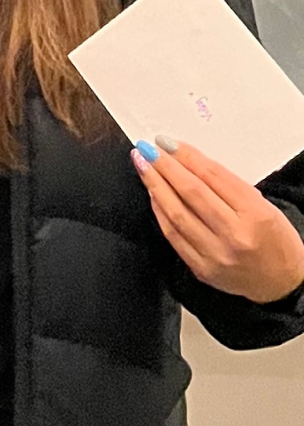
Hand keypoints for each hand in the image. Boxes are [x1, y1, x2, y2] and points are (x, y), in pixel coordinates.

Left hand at [134, 138, 303, 303]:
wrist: (282, 284)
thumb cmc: (276, 240)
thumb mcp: (264, 207)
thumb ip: (229, 187)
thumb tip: (189, 162)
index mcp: (256, 214)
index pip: (214, 177)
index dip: (187, 157)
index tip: (167, 142)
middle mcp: (235, 235)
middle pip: (191, 193)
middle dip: (165, 167)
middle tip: (147, 149)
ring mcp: (216, 254)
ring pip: (176, 213)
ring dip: (155, 186)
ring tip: (143, 166)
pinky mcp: (201, 269)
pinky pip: (172, 235)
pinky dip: (160, 212)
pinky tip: (152, 194)